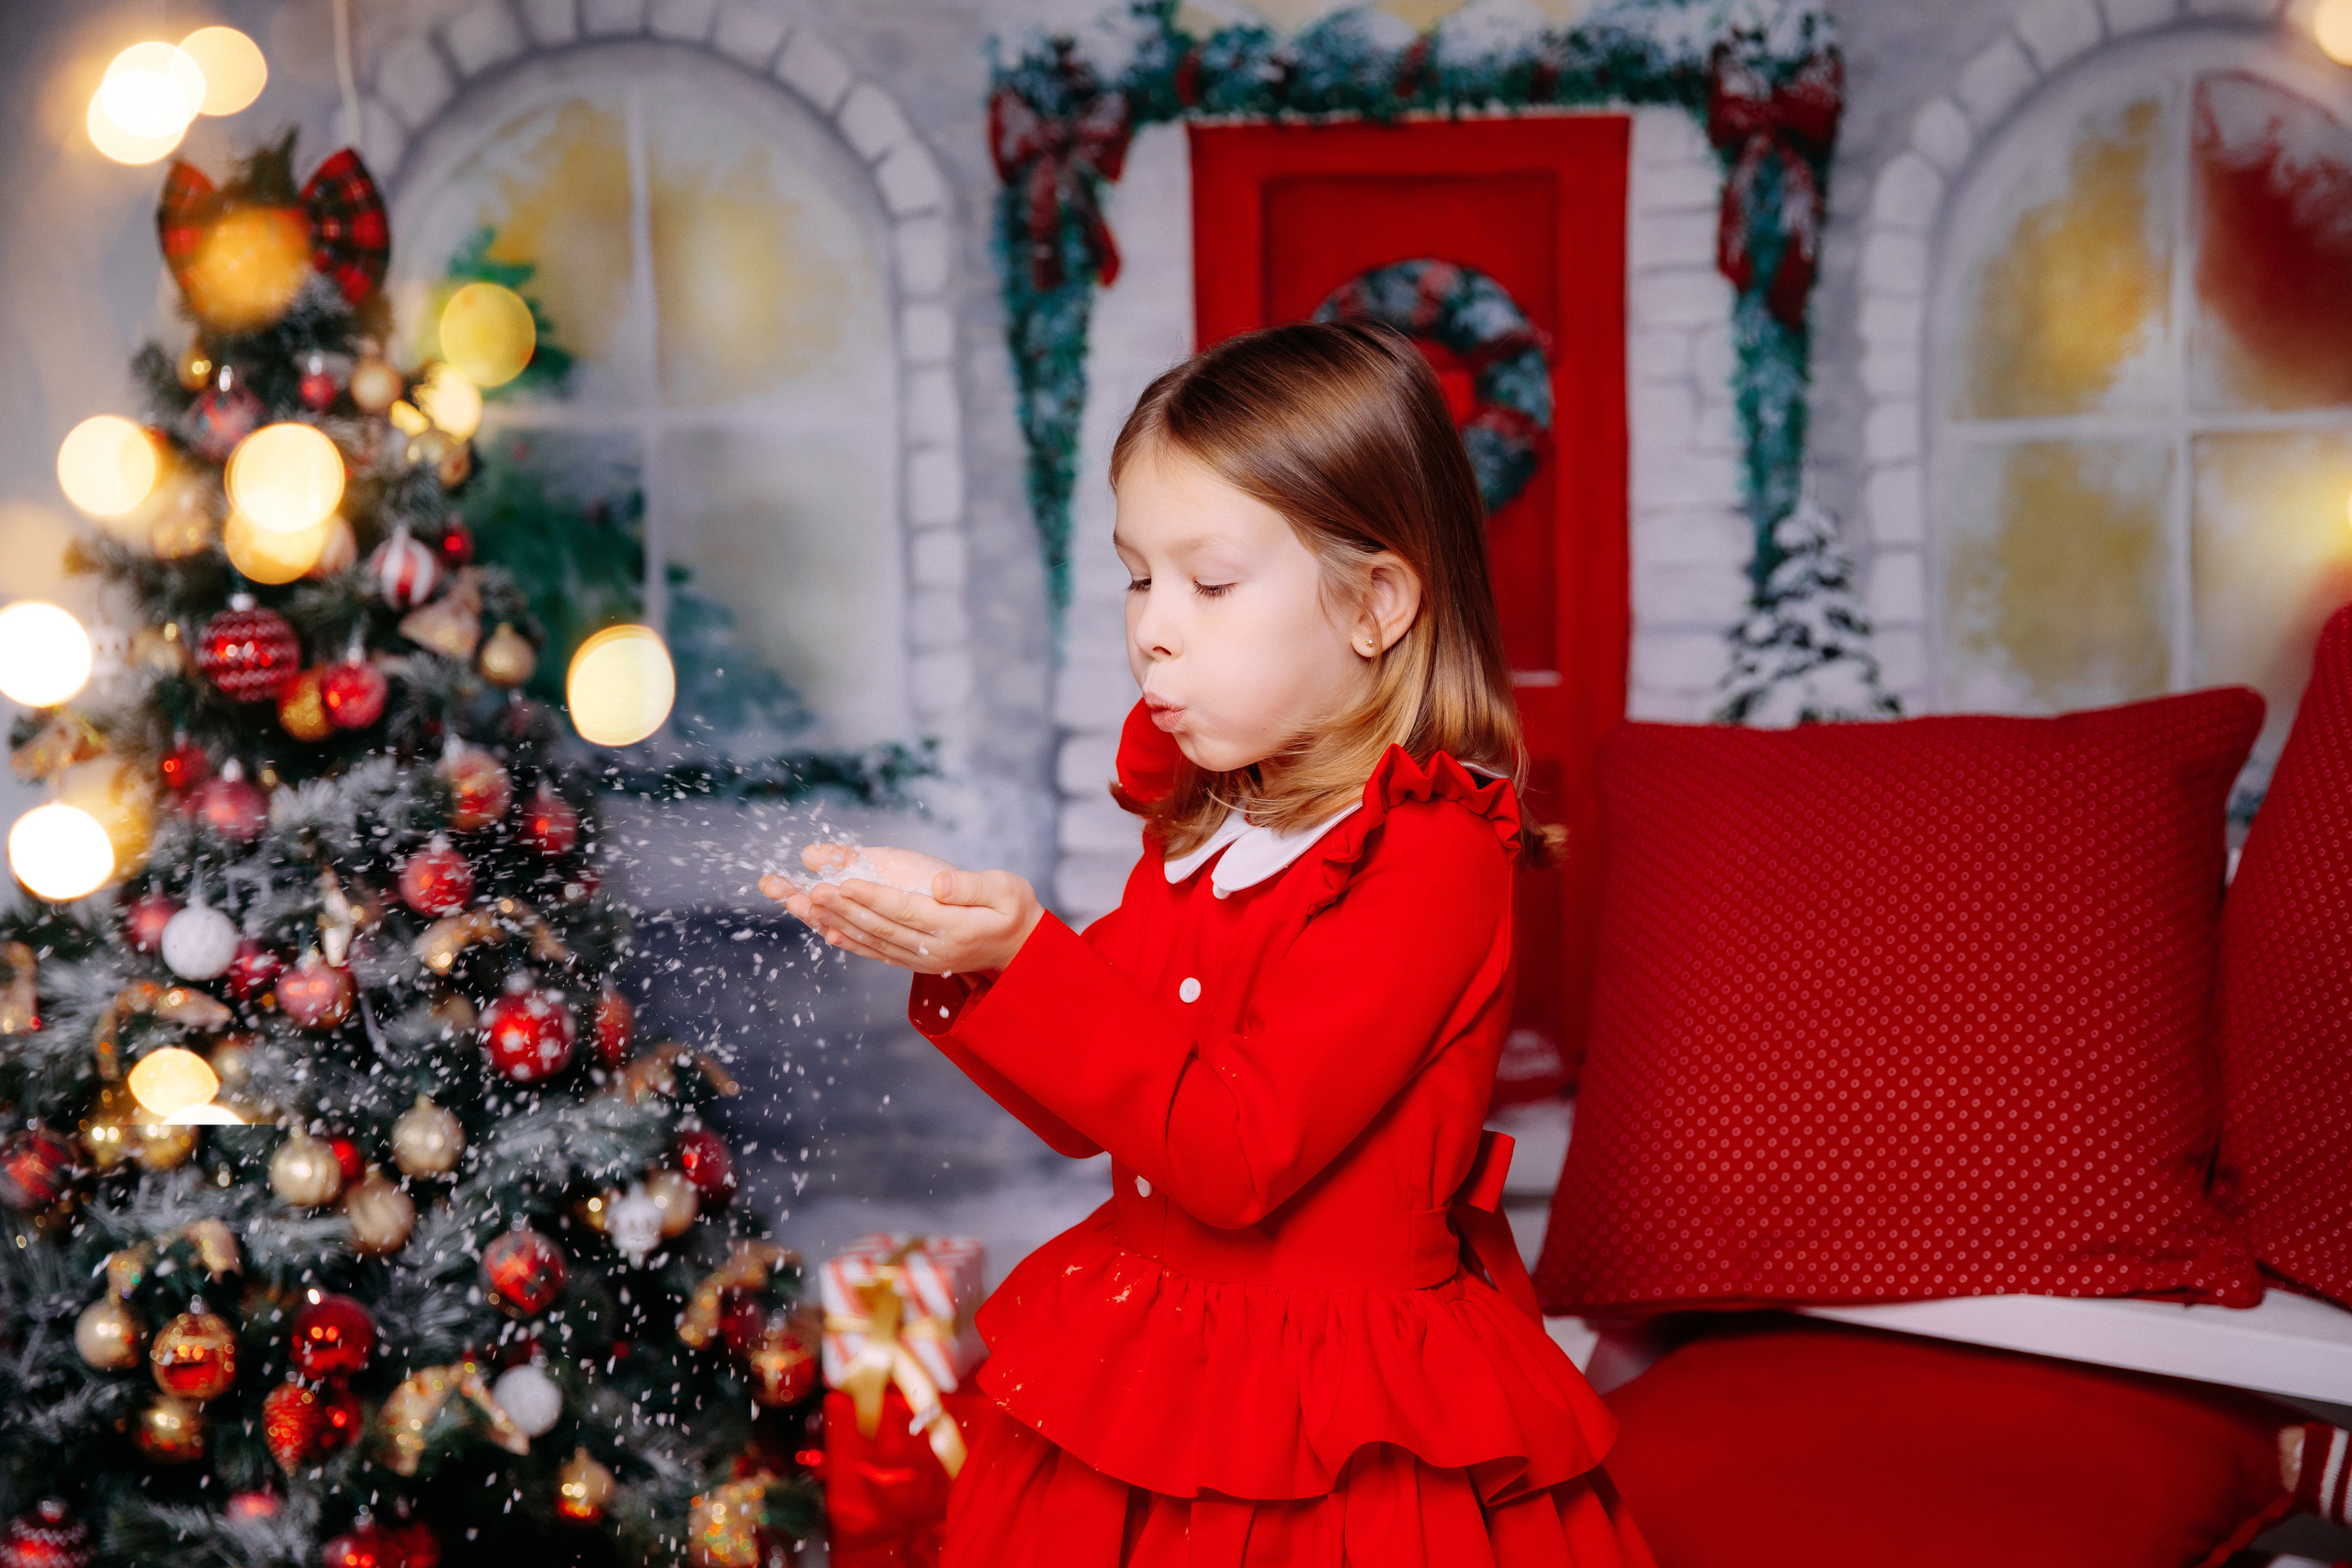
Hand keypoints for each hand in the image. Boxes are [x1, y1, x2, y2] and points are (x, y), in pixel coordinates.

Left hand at [759, 844, 1043, 975]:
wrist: (1018, 950)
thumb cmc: (1013, 910)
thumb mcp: (1007, 890)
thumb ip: (973, 886)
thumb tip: (939, 884)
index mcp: (954, 929)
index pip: (906, 911)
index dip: (872, 898)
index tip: (843, 883)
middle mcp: (932, 949)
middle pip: (879, 927)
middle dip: (840, 907)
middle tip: (807, 889)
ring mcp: (920, 958)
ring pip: (869, 939)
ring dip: (833, 921)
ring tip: (801, 904)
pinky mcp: (913, 960)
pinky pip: (874, 951)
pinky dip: (848, 941)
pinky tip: (824, 929)